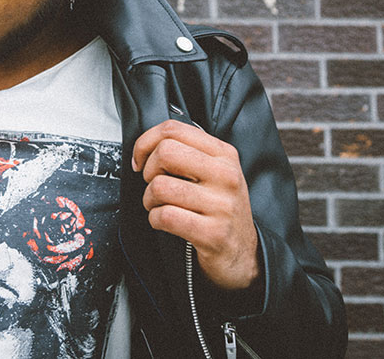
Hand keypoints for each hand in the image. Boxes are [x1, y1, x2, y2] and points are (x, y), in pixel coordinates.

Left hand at [132, 119, 259, 290]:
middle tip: (153, 184)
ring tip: (160, 206)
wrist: (242, 253)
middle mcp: (226, 175)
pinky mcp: (213, 233)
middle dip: (148, 170)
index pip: (173, 129)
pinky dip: (155, 220)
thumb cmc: (219, 208)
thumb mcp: (214, 172)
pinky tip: (165, 222)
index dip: (145, 143)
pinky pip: (165, 216)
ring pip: (160, 187)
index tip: (141, 160)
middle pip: (165, 153)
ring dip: (149, 199)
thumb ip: (188, 152)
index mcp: (224, 154)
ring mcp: (222, 205)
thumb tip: (146, 146)